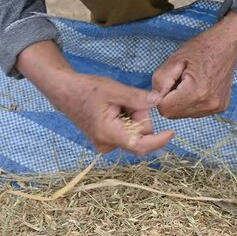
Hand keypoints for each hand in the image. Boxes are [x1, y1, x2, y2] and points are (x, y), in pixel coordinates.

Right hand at [17, 41, 173, 155]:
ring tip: (116, 104)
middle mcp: (108, 144)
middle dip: (139, 116)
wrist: (65, 92)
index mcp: (109, 134)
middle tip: (125, 100)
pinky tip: (113, 110)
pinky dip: (126, 120)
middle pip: (139, 135)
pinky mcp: (106, 141)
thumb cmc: (87, 90)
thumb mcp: (114, 90)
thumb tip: (158, 101)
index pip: (140, 145)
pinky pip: (126, 132)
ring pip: (133, 133)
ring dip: (132, 117)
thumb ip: (137, 98)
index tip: (171, 133)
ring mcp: (106, 145)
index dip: (158, 141)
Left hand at [152, 11, 236, 118]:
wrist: (227, 45)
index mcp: (195, 93)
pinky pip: (196, 112)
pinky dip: (192, 102)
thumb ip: (160, 81)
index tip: (169, 83)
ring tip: (190, 83)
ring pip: (184, 114)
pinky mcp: (220, 108)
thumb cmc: (200, 49)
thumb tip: (153, 100)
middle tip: (179, 81)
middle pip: (174, 114)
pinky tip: (199, 87)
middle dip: (171, 100)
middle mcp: (207, 105)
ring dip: (181, 102)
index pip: (165, 109)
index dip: (162, 97)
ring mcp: (215, 108)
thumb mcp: (174, 60)